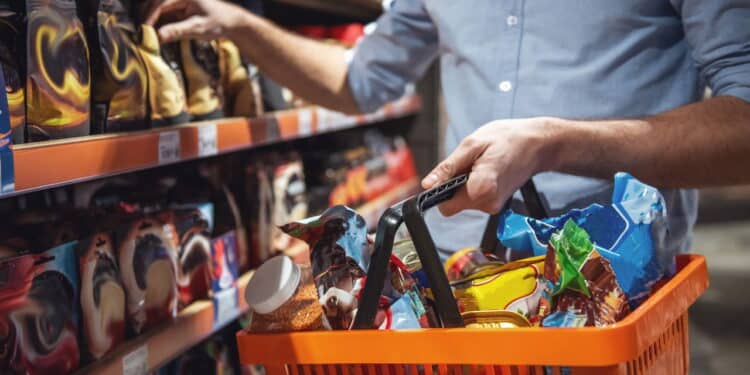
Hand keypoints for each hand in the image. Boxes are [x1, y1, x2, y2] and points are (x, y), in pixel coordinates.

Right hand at [146, 0, 248, 42]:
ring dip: (151, 19)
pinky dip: (158, 22)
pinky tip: (155, 32)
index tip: (144, 29)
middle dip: (147, 16)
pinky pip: (164, 13)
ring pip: (158, 7)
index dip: (150, 16)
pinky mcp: (178, 6)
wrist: (230, 21)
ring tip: (146, 34)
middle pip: (155, 3)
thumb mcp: (198, 28)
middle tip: (141, 33)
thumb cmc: (218, 22)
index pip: (160, 3)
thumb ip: (177, 31)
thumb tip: (159, 36)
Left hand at [422, 117, 561, 215]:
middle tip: (469, 164)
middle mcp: (488, 203)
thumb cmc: (508, 139)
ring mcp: (493, 206)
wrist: (537, 144)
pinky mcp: (496, 204)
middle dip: (453, 185)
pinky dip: (473, 185)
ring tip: (480, 164)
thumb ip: (448, 167)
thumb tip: (428, 184)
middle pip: (453, 204)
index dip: (440, 191)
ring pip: (463, 201)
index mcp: (480, 189)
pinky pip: (473, 198)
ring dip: (464, 183)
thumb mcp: (472, 144)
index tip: (447, 175)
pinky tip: (485, 170)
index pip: (445, 206)